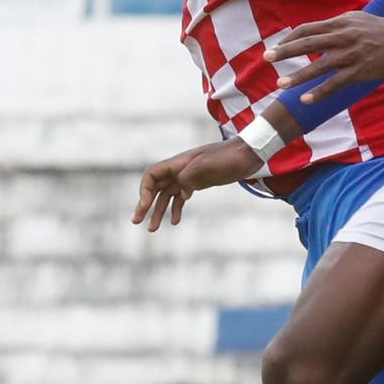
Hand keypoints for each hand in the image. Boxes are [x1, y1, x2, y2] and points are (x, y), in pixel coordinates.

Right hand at [132, 140, 261, 231]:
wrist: (247, 154)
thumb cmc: (228, 157)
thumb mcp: (208, 166)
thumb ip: (191, 176)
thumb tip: (181, 192)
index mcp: (178, 163)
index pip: (151, 175)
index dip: (143, 191)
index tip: (143, 207)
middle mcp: (179, 170)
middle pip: (155, 188)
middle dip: (144, 205)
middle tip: (136, 222)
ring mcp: (188, 177)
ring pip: (166, 196)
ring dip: (159, 211)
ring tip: (152, 229)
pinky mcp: (197, 183)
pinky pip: (180, 197)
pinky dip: (176, 209)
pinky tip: (175, 221)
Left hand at [265, 11, 383, 104]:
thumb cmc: (377, 29)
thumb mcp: (354, 19)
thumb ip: (333, 26)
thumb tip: (311, 32)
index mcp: (339, 24)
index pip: (306, 30)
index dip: (289, 38)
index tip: (276, 47)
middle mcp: (342, 38)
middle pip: (307, 44)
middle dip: (284, 52)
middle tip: (266, 58)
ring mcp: (350, 56)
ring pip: (318, 66)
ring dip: (297, 76)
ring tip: (280, 83)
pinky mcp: (358, 72)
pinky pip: (334, 84)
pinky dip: (319, 92)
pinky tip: (305, 99)